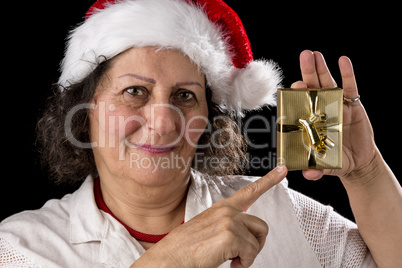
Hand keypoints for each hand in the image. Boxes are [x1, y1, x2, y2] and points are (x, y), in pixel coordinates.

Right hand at [132, 165, 287, 267]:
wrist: (169, 258)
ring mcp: (228, 221)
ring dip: (248, 256)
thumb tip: (242, 236)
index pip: (249, 192)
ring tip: (230, 260)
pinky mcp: (229, 235)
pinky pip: (251, 253)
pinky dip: (244, 263)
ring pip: (257, 242)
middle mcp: (227, 211)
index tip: (282, 169)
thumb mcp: (207, 230)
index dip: (268, 180)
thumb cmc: (186, 248)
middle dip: (256, 244)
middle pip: (261, 226)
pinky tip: (230, 263)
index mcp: (222, 209)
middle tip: (240, 256)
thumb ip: (226, 226)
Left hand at [291, 50, 377, 182]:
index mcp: (309, 120)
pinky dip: (347, 73)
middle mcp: (320, 109)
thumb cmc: (336, 162)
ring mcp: (335, 104)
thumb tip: (308, 175)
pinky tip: (343, 60)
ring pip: (327, 83)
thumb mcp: (326, 166)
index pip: (300, 104)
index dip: (297, 94)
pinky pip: (350, 87)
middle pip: (311, 87)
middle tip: (304, 55)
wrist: (357, 163)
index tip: (294, 86)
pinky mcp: (352, 104)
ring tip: (315, 54)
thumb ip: (316, 169)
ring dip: (321, 68)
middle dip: (307, 71)